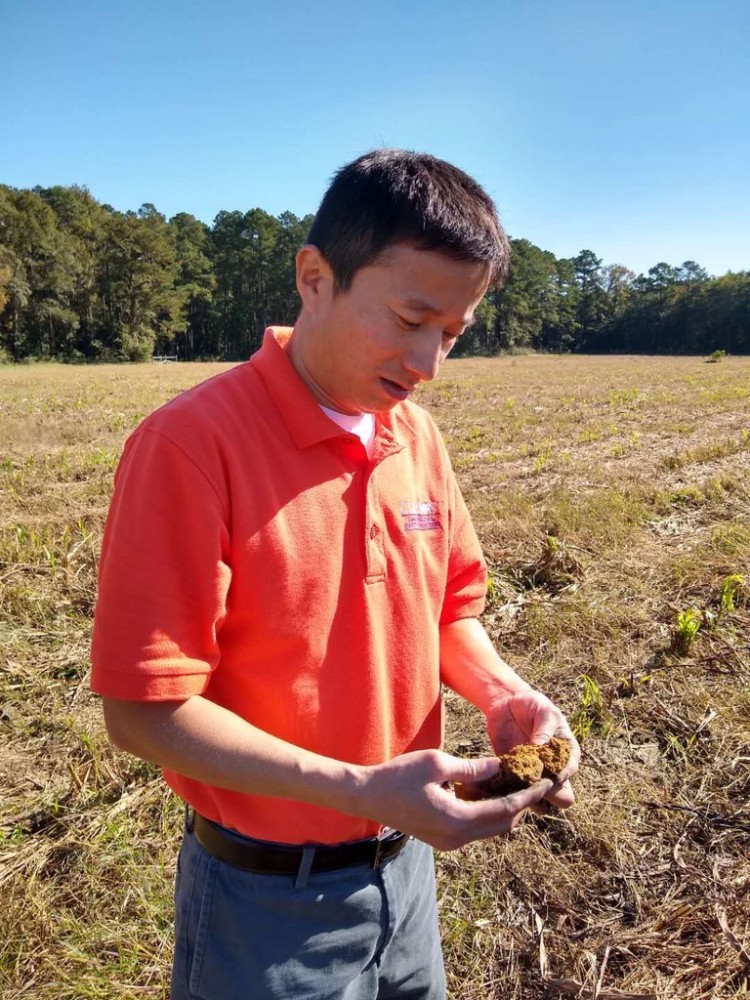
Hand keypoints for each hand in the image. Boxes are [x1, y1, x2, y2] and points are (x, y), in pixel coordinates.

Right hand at [358, 748, 555, 850]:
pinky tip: (490, 791)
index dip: (527, 796)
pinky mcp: (443, 839)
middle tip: (535, 782)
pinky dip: (488, 812)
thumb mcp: (437, 763)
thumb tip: (500, 766)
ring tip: (517, 784)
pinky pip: (475, 828)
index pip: (505, 811)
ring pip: (490, 828)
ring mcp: (450, 842)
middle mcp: (457, 838)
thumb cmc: (399, 776)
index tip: (545, 782)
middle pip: (502, 824)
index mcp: (457, 820)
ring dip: (505, 809)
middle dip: (521, 804)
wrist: (368, 796)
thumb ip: (472, 768)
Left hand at [485, 689, 579, 809]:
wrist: (507, 704)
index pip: (570, 772)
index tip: (542, 766)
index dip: (559, 772)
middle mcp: (555, 770)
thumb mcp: (543, 711)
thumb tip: (541, 749)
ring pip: (541, 804)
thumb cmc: (531, 704)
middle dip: (549, 792)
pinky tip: (500, 780)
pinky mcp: (515, 779)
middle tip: (529, 778)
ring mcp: (536, 777)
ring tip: (513, 779)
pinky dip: (510, 792)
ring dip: (529, 796)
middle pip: (563, 798)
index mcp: (568, 753)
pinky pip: (517, 795)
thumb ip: (544, 729)